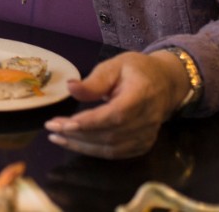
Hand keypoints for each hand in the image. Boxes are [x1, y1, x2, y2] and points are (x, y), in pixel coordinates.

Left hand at [43, 50, 187, 157]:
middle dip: (78, 134)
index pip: (115, 115)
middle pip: (111, 135)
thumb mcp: (115, 65)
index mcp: (141, 95)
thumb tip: (70, 87)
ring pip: (112, 148)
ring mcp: (147, 135)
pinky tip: (75, 143)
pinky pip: (117, 153)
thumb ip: (94, 80)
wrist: (166, 83)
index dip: (89, 122)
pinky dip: (94, 151)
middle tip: (51, 128)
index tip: (63, 123)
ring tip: (57, 137)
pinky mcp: (144, 144)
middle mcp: (147, 119)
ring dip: (82, 145)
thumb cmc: (136, 70)